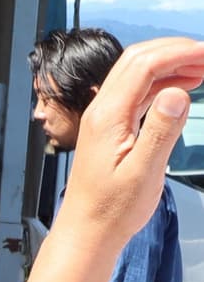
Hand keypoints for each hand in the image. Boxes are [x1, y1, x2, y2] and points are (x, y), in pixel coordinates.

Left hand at [61, 38, 203, 244]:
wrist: (88, 229)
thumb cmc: (112, 209)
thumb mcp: (144, 172)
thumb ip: (160, 131)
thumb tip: (176, 93)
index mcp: (107, 116)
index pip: (142, 66)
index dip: (177, 53)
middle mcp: (101, 111)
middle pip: (136, 62)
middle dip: (173, 52)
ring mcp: (104, 118)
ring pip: (136, 76)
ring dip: (169, 66)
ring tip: (202, 69)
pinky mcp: (110, 128)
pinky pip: (136, 94)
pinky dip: (161, 84)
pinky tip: (182, 88)